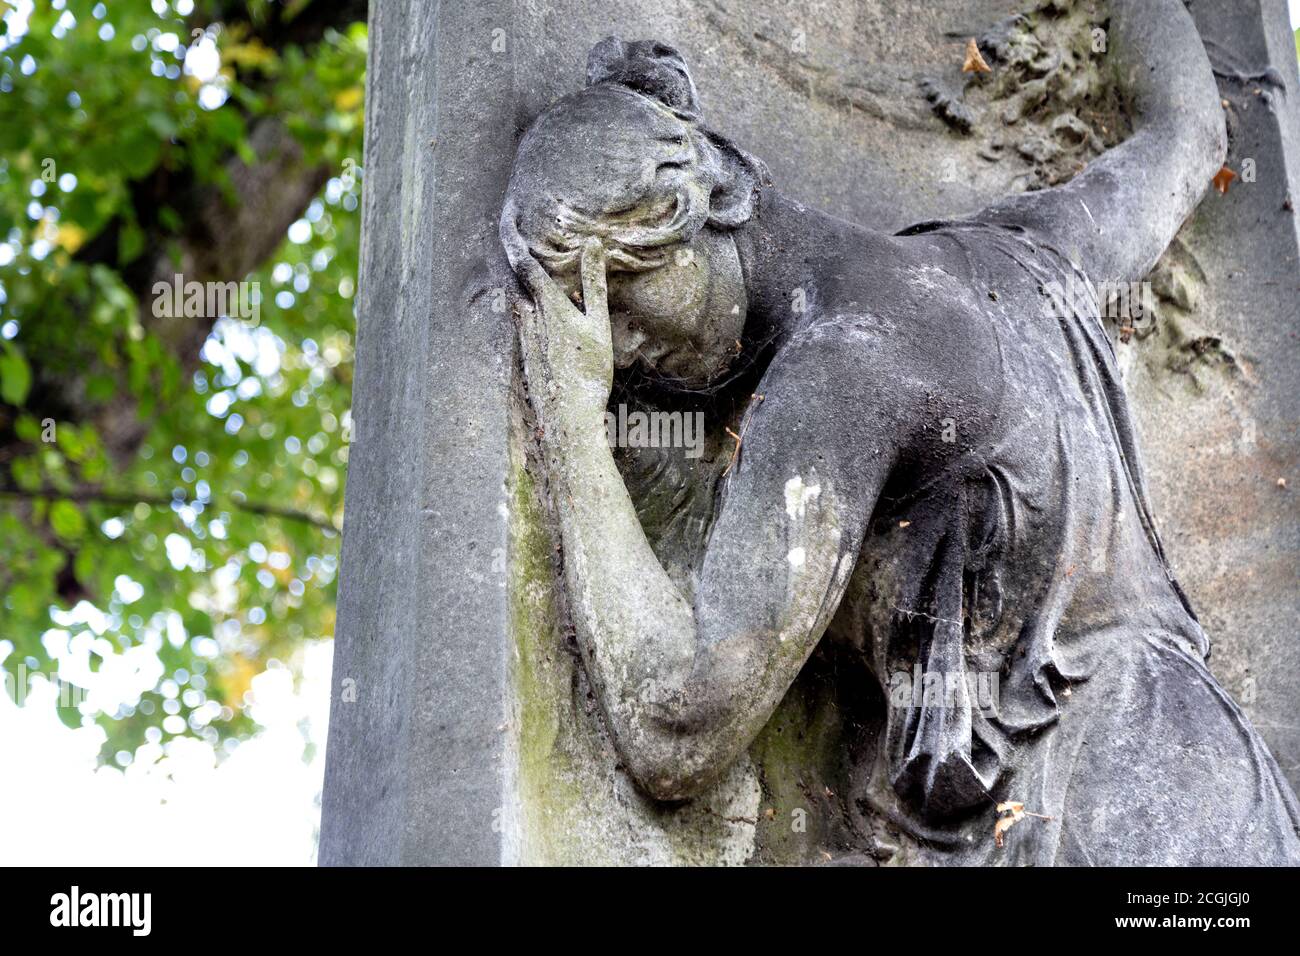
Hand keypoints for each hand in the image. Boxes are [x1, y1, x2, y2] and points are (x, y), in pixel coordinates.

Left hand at [508, 235, 613, 427]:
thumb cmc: (589, 371)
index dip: (513, 240)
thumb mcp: (597, 324)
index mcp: (546, 305)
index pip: (525, 264)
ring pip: (519, 307)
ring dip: (527, 295)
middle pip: (518, 284)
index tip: (506, 219)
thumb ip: (594, 283)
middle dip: (520, 268)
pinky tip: (546, 330)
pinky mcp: (522, 356)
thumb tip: (593, 244)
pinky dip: (530, 320)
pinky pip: (523, 329)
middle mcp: (527, 318)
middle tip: (522, 249)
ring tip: (540, 290)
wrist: (568, 417)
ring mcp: (522, 339)